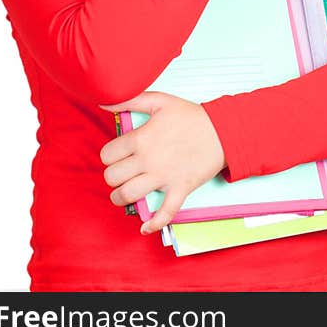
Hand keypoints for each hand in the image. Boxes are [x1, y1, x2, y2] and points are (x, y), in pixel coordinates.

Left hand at [98, 91, 225, 234]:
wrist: (223, 130)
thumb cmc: (191, 115)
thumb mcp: (160, 100)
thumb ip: (130, 99)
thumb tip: (104, 102)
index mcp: (141, 138)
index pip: (107, 155)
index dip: (109, 156)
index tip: (118, 155)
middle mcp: (148, 160)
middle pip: (112, 177)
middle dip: (114, 176)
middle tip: (123, 171)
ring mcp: (164, 177)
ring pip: (128, 196)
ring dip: (121, 198)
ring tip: (126, 193)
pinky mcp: (180, 189)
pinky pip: (165, 212)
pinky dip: (154, 223)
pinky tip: (145, 227)